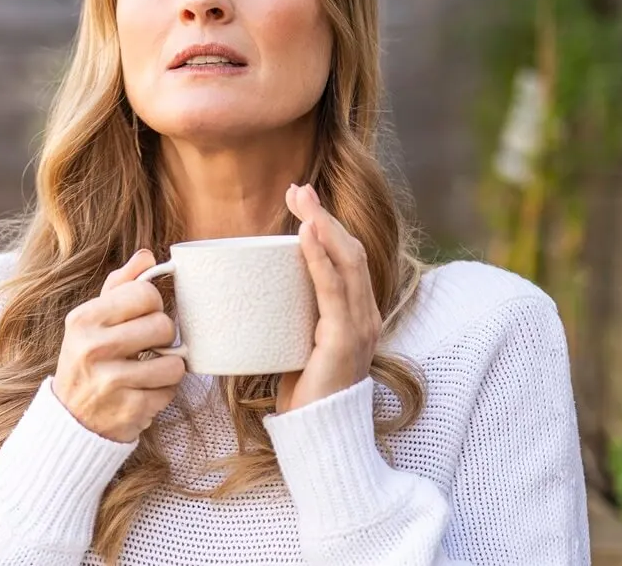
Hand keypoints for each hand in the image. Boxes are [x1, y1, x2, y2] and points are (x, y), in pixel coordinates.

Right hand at [51, 248, 186, 441]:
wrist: (72, 418)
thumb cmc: (88, 359)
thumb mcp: (92, 320)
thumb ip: (119, 285)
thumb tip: (147, 256)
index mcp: (84, 319)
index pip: (144, 293)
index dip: (153, 304)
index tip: (143, 316)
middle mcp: (93, 348)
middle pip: (163, 325)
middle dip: (163, 336)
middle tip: (148, 346)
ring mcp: (111, 381)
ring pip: (174, 363)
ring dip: (167, 368)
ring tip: (147, 371)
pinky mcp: (129, 409)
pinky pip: (169, 392)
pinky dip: (161, 393)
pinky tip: (141, 392)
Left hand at [276, 184, 379, 412]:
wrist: (317, 431)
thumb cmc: (303, 389)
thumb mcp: (299, 341)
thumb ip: (292, 315)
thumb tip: (256, 288)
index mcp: (356, 312)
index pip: (348, 257)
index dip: (328, 224)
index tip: (301, 200)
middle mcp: (365, 314)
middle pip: (350, 250)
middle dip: (323, 215)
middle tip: (297, 189)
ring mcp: (359, 325)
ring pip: (346, 262)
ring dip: (321, 225)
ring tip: (300, 200)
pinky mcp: (344, 339)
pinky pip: (333, 290)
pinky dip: (321, 259)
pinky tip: (308, 237)